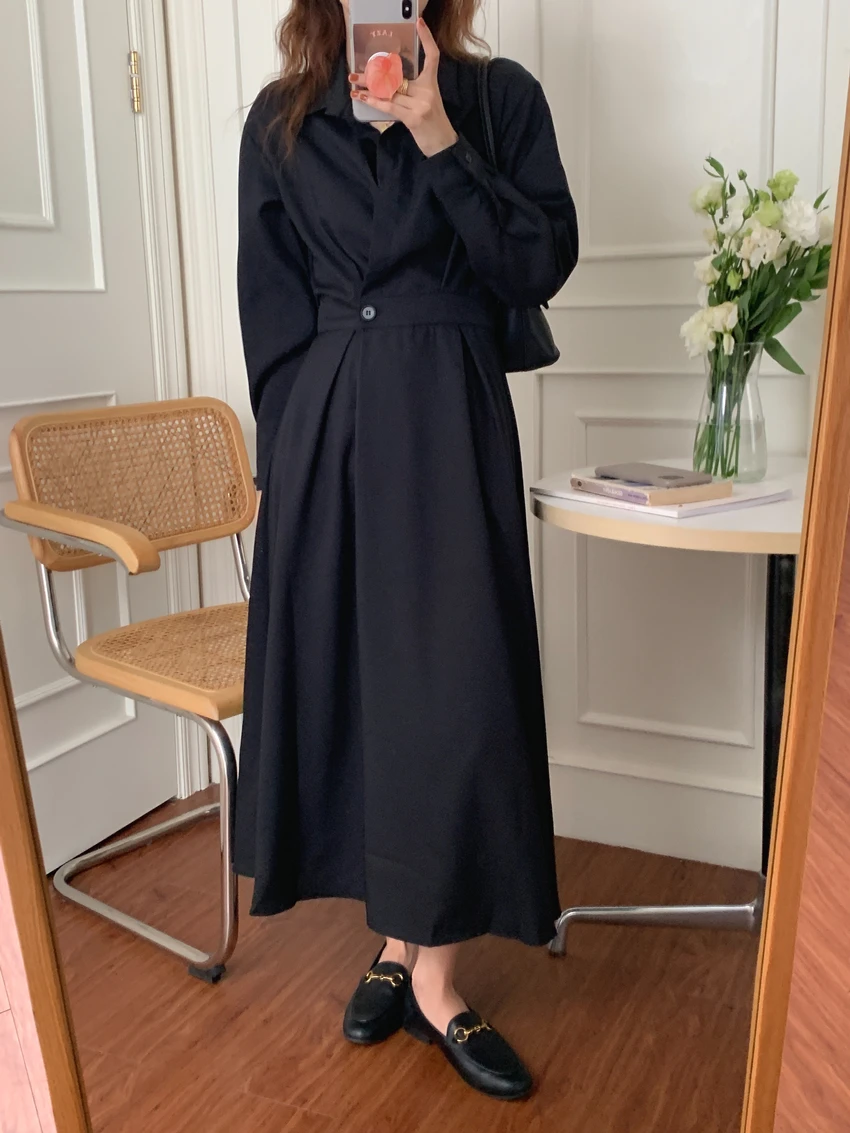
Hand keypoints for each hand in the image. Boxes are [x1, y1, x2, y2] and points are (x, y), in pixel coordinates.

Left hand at [350, 18, 457, 157]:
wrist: (442, 144)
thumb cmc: (432, 123)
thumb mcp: (426, 101)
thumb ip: (412, 90)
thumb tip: (387, 83)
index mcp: (431, 83)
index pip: (432, 56)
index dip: (427, 38)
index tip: (419, 23)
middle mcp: (427, 91)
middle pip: (398, 76)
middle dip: (374, 75)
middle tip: (356, 71)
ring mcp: (421, 104)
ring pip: (390, 92)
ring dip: (369, 89)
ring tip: (354, 85)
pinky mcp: (413, 118)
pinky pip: (389, 107)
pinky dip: (374, 102)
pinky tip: (362, 98)